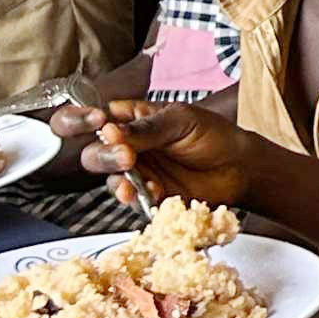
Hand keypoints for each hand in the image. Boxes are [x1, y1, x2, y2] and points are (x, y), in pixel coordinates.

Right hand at [62, 97, 253, 208]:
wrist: (239, 167)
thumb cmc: (212, 134)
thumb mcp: (182, 120)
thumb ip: (146, 128)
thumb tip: (110, 131)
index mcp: (130, 118)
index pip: (91, 117)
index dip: (79, 119)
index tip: (96, 121)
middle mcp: (126, 146)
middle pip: (92, 152)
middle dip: (104, 155)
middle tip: (126, 156)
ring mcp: (135, 173)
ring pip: (107, 178)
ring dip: (118, 180)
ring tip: (135, 179)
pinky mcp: (146, 196)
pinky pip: (130, 200)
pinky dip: (138, 197)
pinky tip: (153, 192)